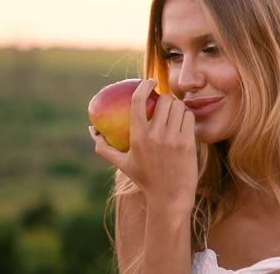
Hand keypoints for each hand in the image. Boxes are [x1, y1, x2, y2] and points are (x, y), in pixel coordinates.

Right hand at [89, 79, 197, 214]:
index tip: (150, 81)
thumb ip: (104, 146)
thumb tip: (91, 130)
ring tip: (174, 113)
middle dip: (165, 98)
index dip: (144, 86)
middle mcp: (155, 135)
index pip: (137, 101)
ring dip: (177, 106)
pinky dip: (186, 116)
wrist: (170, 197)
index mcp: (137, 137)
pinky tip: (183, 122)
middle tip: (164, 104)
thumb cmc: (145, 179)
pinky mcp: (188, 143)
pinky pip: (189, 117)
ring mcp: (173, 138)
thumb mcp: (122, 164)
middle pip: (163, 101)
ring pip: (179, 107)